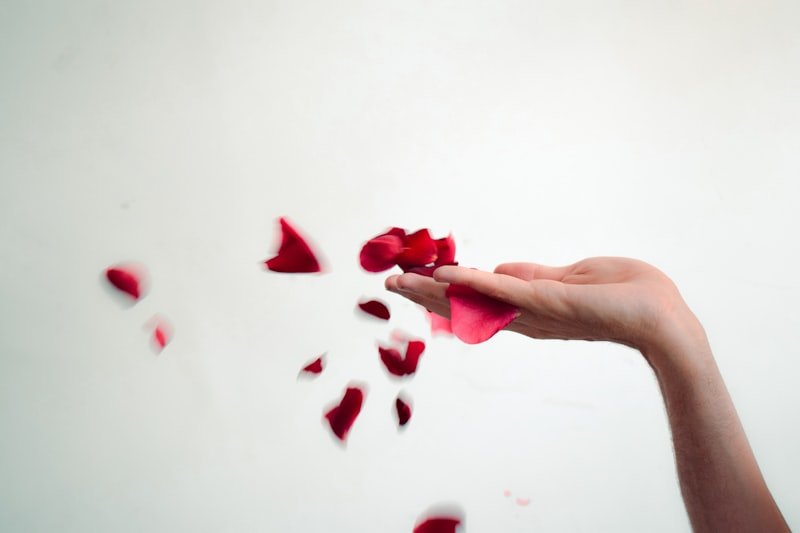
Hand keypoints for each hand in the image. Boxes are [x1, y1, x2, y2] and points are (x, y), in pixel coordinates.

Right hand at [385, 257, 703, 358]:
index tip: (417, 280)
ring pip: (474, 299)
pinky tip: (445, 275)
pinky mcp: (546, 302)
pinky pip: (501, 292)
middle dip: (426, 294)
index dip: (446, 290)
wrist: (664, 318)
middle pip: (466, 304)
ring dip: (435, 290)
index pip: (478, 298)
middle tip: (390, 284)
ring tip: (399, 282)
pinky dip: (472, 284)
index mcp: (530, 307)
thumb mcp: (575, 277)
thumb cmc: (628, 295)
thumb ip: (535, 276)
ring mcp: (533, 311)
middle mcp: (524, 316)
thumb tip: (499, 270)